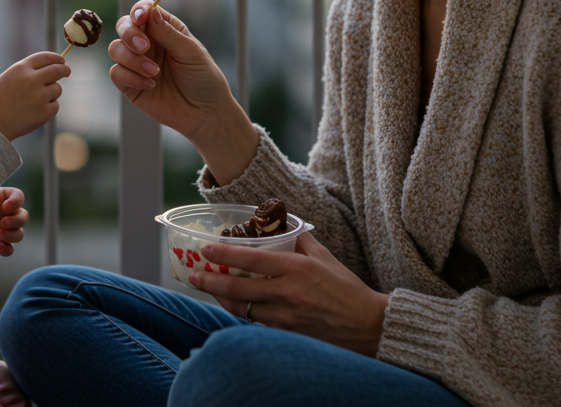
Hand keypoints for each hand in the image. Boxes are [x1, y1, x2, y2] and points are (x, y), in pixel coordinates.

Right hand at [0, 52, 69, 140]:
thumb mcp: (8, 78)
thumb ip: (28, 72)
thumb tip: (52, 68)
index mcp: (21, 69)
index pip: (45, 57)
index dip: (56, 58)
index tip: (62, 60)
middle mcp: (32, 80)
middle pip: (57, 70)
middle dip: (64, 69)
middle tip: (67, 71)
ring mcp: (40, 96)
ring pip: (57, 89)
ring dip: (51, 93)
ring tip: (33, 102)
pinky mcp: (45, 112)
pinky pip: (55, 105)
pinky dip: (48, 108)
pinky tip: (33, 112)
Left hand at [0, 187, 28, 256]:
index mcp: (2, 197)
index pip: (18, 196)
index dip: (16, 202)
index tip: (5, 207)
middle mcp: (5, 213)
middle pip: (23, 216)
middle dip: (16, 221)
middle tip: (2, 223)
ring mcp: (2, 228)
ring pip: (19, 233)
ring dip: (12, 235)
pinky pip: (9, 248)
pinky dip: (7, 250)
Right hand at [108, 1, 257, 180]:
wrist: (204, 113)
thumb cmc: (203, 78)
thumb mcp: (191, 52)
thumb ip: (168, 33)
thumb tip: (150, 12)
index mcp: (164, 30)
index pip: (144, 11)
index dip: (139, 10)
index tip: (141, 17)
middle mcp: (148, 43)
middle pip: (124, 26)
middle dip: (130, 34)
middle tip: (145, 48)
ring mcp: (136, 63)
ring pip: (115, 49)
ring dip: (132, 59)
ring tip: (155, 72)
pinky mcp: (129, 84)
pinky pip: (116, 73)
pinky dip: (131, 77)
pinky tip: (151, 85)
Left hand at [187, 231, 388, 356]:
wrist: (366, 325)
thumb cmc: (347, 289)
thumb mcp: (325, 258)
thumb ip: (302, 241)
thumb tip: (285, 226)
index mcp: (297, 268)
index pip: (252, 259)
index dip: (225, 254)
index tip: (207, 250)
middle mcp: (288, 292)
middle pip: (238, 288)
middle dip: (210, 282)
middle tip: (193, 275)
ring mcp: (285, 316)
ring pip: (242, 309)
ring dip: (222, 299)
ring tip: (210, 290)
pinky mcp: (287, 334)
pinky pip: (256, 322)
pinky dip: (243, 313)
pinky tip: (235, 305)